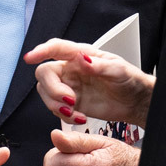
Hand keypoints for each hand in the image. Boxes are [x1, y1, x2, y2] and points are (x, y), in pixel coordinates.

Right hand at [24, 39, 154, 126]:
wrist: (135, 102)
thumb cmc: (129, 80)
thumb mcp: (117, 70)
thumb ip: (97, 65)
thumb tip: (80, 58)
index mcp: (82, 55)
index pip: (57, 48)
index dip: (41, 51)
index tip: (30, 58)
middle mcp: (72, 69)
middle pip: (45, 73)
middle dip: (52, 89)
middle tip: (70, 100)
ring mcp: (70, 86)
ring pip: (45, 92)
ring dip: (55, 104)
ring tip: (74, 111)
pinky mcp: (71, 103)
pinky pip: (55, 108)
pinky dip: (64, 116)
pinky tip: (80, 117)